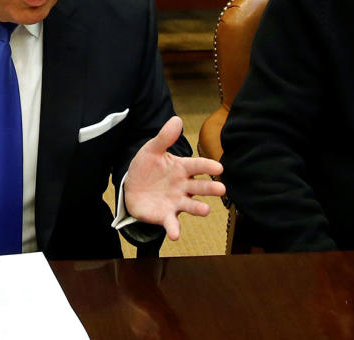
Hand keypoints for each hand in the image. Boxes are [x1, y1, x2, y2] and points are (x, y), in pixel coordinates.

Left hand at [123, 116, 224, 240]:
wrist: (131, 187)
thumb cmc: (146, 167)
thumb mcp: (152, 150)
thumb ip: (164, 137)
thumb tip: (177, 119)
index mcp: (181, 168)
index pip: (197, 165)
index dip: (207, 165)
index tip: (219, 167)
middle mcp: (183, 186)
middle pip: (200, 186)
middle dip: (210, 188)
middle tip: (222, 189)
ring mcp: (176, 202)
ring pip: (190, 205)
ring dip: (198, 208)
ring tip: (205, 210)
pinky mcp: (166, 216)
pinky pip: (171, 223)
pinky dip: (174, 229)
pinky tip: (175, 234)